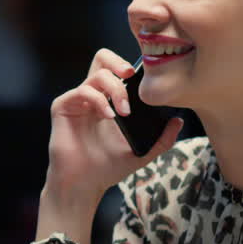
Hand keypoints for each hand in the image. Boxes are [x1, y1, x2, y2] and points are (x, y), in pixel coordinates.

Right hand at [44, 48, 182, 202]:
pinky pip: (82, 90)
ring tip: (124, 111)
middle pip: (102, 58)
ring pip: (97, 73)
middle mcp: (93, 95)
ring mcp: (77, 100)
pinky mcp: (63, 106)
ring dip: (116, 89)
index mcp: (109, 100)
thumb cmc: (107, 168)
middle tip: (132, 76)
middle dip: (120, 62)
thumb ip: (162, 139)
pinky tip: (109, 117)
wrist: (84, 184)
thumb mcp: (141, 153)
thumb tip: (179, 121)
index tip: (147, 80)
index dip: (131, 68)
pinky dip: (99, 100)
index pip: (118, 69)